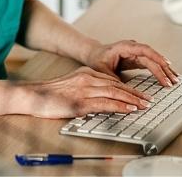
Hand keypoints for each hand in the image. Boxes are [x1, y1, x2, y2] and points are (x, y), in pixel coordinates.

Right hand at [21, 66, 152, 118]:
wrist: (33, 95)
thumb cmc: (51, 94)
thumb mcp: (72, 85)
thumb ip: (87, 88)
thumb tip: (103, 97)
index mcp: (86, 73)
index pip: (112, 80)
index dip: (128, 87)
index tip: (139, 94)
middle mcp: (87, 78)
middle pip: (117, 85)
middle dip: (134, 93)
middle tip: (148, 100)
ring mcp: (84, 90)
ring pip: (114, 93)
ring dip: (131, 100)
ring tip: (144, 105)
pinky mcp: (80, 103)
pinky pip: (105, 104)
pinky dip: (119, 106)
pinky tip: (129, 109)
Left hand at [84, 40, 178, 87]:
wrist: (93, 53)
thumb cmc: (97, 60)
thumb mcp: (103, 71)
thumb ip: (114, 80)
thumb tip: (125, 91)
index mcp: (124, 47)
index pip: (144, 50)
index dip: (156, 58)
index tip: (165, 67)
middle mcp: (132, 48)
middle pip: (152, 56)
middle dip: (163, 68)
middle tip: (172, 81)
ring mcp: (135, 53)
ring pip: (153, 60)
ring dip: (164, 69)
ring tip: (174, 79)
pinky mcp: (136, 59)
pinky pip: (151, 63)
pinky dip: (159, 70)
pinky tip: (167, 76)